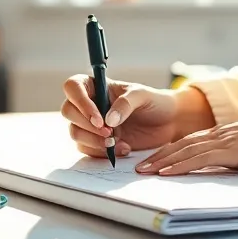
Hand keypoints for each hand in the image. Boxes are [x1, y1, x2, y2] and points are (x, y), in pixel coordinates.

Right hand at [61, 76, 179, 158]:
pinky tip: (123, 148)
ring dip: (93, 140)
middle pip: (69, 111)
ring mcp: (91, 124)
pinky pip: (87, 149)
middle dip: (88, 125)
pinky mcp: (96, 142)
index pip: (73, 87)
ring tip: (117, 143)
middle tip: (110, 132)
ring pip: (75, 132)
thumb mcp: (143, 96)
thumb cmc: (154, 102)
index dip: (80, 102)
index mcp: (97, 86)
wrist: (168, 123)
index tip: (99, 118)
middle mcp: (89, 104)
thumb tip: (108, 120)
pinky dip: (102, 152)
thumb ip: (125, 104)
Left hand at [136, 118, 237, 175]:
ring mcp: (222, 141)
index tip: (155, 158)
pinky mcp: (227, 152)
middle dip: (158, 156)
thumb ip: (237, 152)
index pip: (190, 140)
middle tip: (140, 167)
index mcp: (224, 132)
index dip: (171, 149)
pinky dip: (179, 166)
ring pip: (184, 151)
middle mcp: (219, 134)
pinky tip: (166, 172)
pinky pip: (197, 160)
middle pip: (181, 144)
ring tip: (144, 171)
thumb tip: (229, 161)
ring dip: (162, 162)